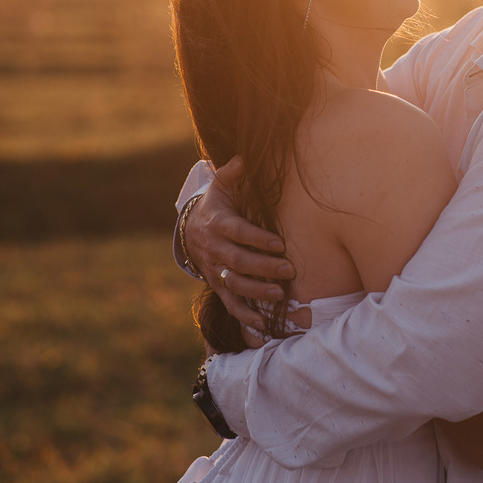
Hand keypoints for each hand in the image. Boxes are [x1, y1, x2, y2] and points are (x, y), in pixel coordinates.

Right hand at [184, 157, 296, 332]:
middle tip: (289, 270)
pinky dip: (246, 318)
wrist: (192, 228)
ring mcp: (214, 270)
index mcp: (218, 223)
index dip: (257, 239)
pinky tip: (264, 327)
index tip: (279, 244)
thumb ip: (235, 171)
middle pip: (237, 262)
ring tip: (280, 295)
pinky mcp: (218, 286)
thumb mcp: (224, 184)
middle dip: (263, 268)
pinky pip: (230, 305)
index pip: (237, 233)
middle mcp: (214, 249)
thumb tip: (247, 156)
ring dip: (256, 292)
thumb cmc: (219, 203)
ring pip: (234, 285)